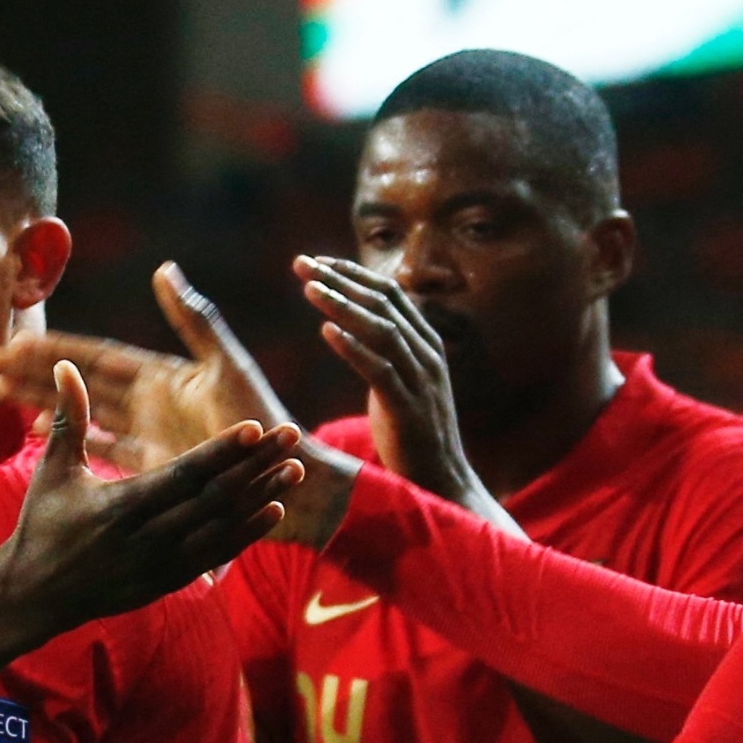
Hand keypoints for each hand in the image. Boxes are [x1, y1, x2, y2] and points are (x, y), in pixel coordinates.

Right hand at [0, 262, 290, 467]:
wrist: (286, 480)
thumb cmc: (261, 421)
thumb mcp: (227, 369)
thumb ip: (195, 321)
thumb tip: (165, 270)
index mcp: (162, 378)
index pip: (95, 357)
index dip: (54, 349)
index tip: (12, 342)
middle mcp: (151, 404)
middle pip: (81, 382)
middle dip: (34, 371)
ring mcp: (150, 434)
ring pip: (85, 411)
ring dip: (45, 400)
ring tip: (1, 393)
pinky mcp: (154, 467)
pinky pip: (103, 446)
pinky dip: (75, 435)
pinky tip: (40, 428)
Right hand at [0, 361, 304, 631]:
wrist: (34, 597)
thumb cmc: (42, 526)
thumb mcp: (53, 472)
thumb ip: (69, 419)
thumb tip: (64, 368)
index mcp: (122, 505)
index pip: (185, 473)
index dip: (222, 450)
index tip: (255, 427)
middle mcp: (148, 537)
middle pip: (215, 498)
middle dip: (257, 466)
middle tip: (292, 435)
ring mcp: (161, 564)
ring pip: (223, 527)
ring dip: (261, 497)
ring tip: (295, 471)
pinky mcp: (168, 582)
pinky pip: (216, 555)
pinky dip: (245, 533)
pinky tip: (272, 511)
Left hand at [294, 256, 501, 522]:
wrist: (441, 481)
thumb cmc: (413, 431)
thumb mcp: (400, 380)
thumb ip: (384, 349)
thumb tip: (354, 322)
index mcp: (425, 342)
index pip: (389, 293)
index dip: (352, 273)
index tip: (316, 261)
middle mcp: (426, 354)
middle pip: (382, 303)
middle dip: (340, 280)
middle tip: (301, 264)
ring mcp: (421, 380)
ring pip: (381, 330)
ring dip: (343, 306)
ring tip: (309, 289)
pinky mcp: (409, 408)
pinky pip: (380, 371)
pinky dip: (354, 348)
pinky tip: (326, 332)